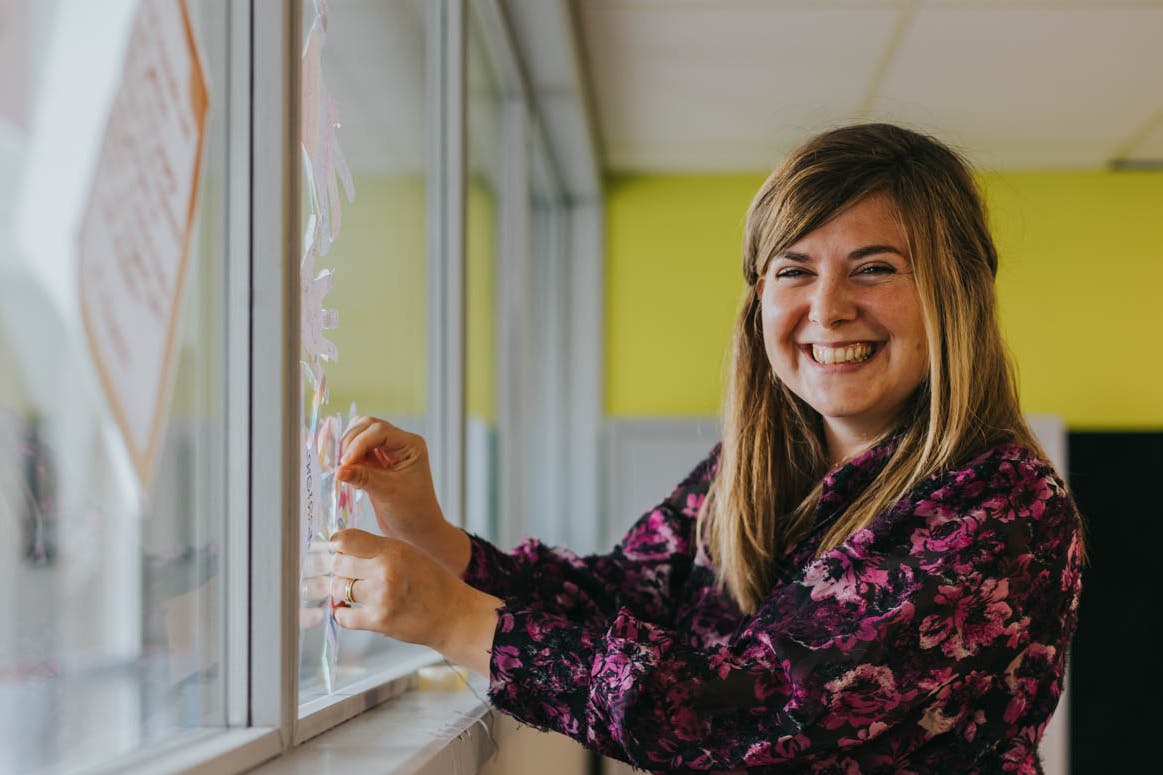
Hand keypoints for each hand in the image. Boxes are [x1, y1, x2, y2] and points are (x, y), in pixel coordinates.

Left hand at [329, 528, 500, 675]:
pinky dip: (344, 614)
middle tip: (352, 574)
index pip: (346, 540)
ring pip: (338, 588)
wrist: (452, 614)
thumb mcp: (407, 553)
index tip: (337, 550)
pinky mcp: (378, 621)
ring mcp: (381, 597)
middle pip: (338, 564)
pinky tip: (353, 609)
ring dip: (343, 591)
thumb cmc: (430, 581)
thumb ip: (376, 549)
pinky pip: (343, 616)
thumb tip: (338, 548)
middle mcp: (385, 571)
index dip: (337, 544)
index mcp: (393, 550)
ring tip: (358, 592)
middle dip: (341, 569)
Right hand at [336, 417, 443, 543]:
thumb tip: (339, 470)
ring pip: (359, 436)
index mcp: (410, 445)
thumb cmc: (412, 512)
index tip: (345, 463)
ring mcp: (387, 452)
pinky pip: (356, 452)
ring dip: (347, 450)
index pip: (380, 431)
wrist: (417, 530)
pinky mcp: (376, 462)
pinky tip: (347, 475)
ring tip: (343, 470)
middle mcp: (399, 443)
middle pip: (367, 426)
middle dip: (350, 443)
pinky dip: (347, 460)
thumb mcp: (387, 493)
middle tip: (341, 466)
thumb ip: (363, 478)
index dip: (359, 443)